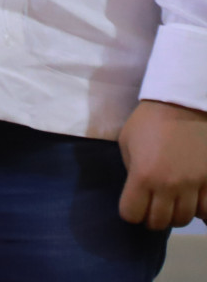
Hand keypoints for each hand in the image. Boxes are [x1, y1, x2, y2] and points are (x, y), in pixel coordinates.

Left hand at [119, 99, 206, 228]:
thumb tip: (139, 191)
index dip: (130, 213)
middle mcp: (168, 185)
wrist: (181, 105)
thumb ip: (131, 171)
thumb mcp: (127, 143)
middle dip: (152, 218)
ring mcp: (193, 184)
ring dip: (175, 214)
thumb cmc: (148, 122)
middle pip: (160, 221)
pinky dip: (199, 210)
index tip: (133, 206)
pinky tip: (193, 200)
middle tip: (152, 208)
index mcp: (142, 175)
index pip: (132, 214)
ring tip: (172, 203)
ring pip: (184, 218)